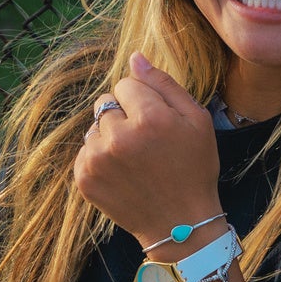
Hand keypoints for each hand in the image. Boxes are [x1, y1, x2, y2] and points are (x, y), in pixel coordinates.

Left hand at [72, 52, 221, 249]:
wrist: (179, 223)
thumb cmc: (194, 168)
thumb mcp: (196, 120)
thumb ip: (164, 84)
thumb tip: (134, 58)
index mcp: (149, 118)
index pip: (126, 83)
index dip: (143, 99)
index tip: (156, 121)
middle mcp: (118, 137)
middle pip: (105, 102)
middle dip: (122, 114)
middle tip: (144, 140)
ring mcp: (97, 159)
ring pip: (94, 126)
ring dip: (109, 136)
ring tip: (133, 159)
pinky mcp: (84, 178)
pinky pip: (86, 150)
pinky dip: (100, 157)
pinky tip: (122, 173)